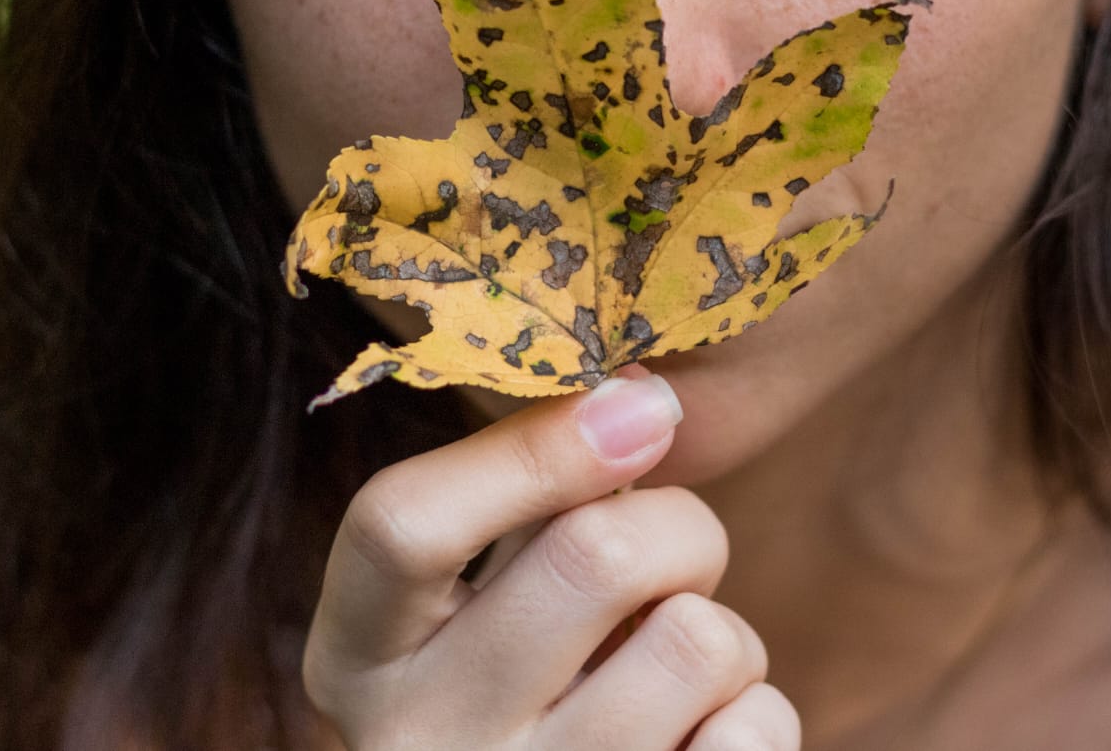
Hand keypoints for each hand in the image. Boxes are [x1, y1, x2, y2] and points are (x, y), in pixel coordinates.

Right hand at [302, 364, 800, 748]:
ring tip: (673, 662)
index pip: (402, 525)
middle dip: (675, 525)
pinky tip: (701, 734)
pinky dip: (753, 708)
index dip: (535, 447)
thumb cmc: (513, 695)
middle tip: (674, 554)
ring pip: (695, 641)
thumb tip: (638, 395)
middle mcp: (422, 743)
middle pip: (593, 556)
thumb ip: (525, 501)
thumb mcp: (473, 605)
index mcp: (357, 659)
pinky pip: (753, 729)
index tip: (639, 403)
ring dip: (719, 629)